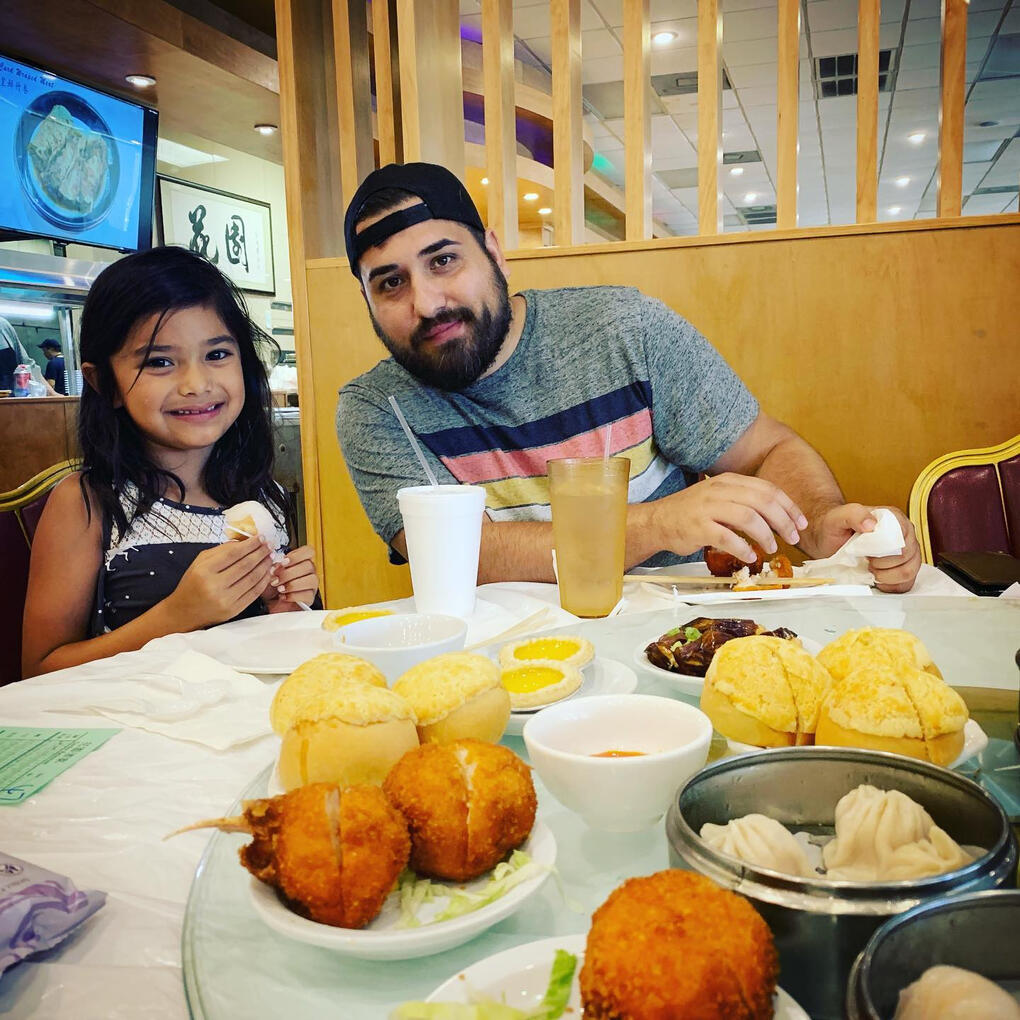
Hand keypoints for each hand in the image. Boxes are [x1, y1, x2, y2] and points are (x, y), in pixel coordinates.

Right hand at [167, 537, 273, 629]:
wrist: (183, 612)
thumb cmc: (192, 584)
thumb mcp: (199, 563)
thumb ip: (221, 550)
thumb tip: (245, 541)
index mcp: (204, 571)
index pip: (233, 553)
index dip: (250, 544)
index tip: (261, 537)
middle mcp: (215, 585)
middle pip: (246, 565)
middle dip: (261, 553)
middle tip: (270, 545)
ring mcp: (226, 600)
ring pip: (253, 578)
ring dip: (265, 565)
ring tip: (271, 556)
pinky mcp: (234, 610)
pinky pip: (254, 593)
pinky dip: (264, 580)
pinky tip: (267, 571)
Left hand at [264, 545, 319, 612]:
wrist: (270, 604)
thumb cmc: (271, 587)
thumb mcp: (268, 573)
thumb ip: (273, 565)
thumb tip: (273, 560)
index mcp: (300, 561)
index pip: (308, 551)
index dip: (296, 555)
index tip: (283, 562)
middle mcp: (308, 571)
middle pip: (308, 565)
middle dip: (289, 572)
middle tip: (276, 578)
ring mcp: (311, 585)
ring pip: (311, 579)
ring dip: (292, 584)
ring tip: (279, 588)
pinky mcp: (310, 598)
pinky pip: (307, 594)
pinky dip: (293, 595)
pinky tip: (283, 596)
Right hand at [651, 473, 807, 562]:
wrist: (657, 521)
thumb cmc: (691, 513)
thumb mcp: (719, 498)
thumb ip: (743, 502)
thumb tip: (776, 518)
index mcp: (728, 481)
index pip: (767, 489)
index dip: (788, 506)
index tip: (800, 522)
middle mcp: (719, 490)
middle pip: (762, 501)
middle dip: (783, 521)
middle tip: (793, 538)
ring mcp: (708, 508)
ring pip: (748, 518)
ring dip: (766, 535)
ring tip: (771, 548)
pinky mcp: (699, 527)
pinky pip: (728, 537)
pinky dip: (743, 548)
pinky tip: (750, 555)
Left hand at [809, 503, 921, 592]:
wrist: (828, 540)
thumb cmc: (836, 528)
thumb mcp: (838, 517)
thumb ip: (855, 514)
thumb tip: (871, 525)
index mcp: (894, 518)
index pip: (901, 536)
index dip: (883, 549)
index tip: (866, 551)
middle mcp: (905, 534)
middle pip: (907, 556)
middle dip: (882, 563)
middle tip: (865, 560)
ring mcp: (907, 553)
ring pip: (909, 572)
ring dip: (886, 576)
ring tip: (870, 569)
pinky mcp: (903, 569)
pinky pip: (906, 584)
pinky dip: (890, 586)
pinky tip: (876, 580)